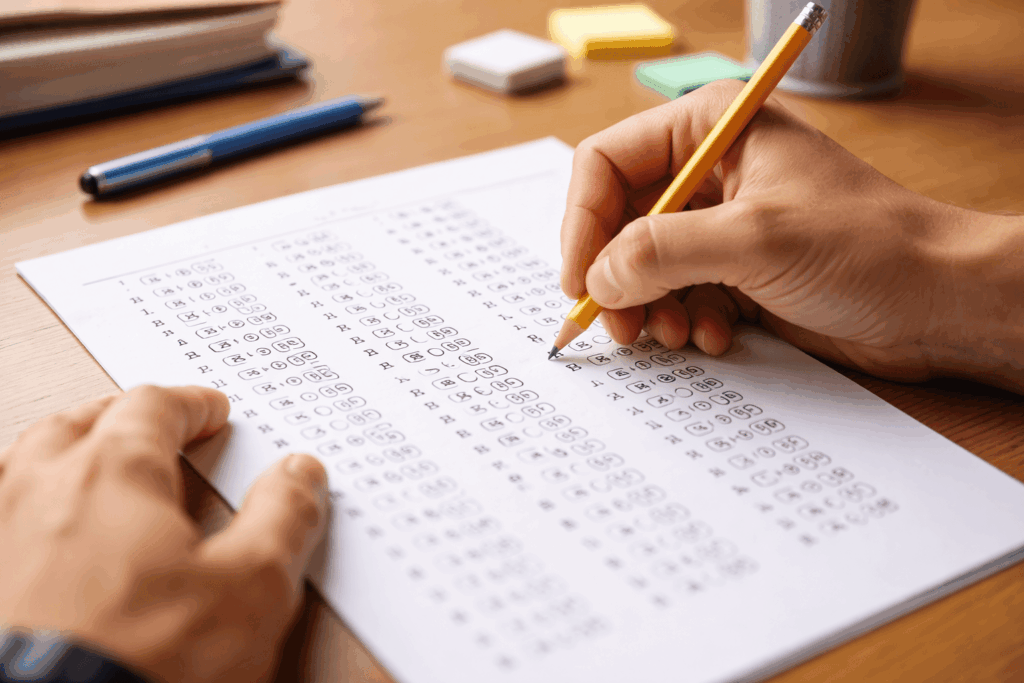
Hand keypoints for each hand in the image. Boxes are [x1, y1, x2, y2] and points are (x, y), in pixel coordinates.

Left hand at [0, 385, 328, 682]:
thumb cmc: (136, 667)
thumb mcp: (250, 588)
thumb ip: (281, 519)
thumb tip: (299, 476)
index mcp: (109, 475)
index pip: (151, 408)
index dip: (190, 405)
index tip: (209, 411)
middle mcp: (37, 494)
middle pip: (75, 425)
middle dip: (117, 417)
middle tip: (147, 422)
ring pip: (21, 469)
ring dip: (61, 456)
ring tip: (85, 465)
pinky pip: (0, 522)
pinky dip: (24, 511)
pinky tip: (39, 537)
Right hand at [560, 80, 1023, 390]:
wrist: (940, 303)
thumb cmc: (870, 247)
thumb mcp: (755, 241)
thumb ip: (662, 252)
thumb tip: (596, 278)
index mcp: (711, 129)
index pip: (607, 164)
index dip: (583, 224)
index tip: (579, 281)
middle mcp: (710, 172)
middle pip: (619, 221)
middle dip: (615, 278)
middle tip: (620, 326)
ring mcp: (722, 225)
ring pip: (642, 266)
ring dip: (649, 307)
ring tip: (676, 333)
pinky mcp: (735, 271)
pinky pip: (676, 296)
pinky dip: (683, 321)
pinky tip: (715, 336)